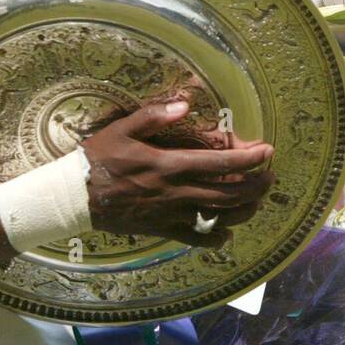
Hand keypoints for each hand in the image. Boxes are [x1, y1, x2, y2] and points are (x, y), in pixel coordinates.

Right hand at [80, 100, 274, 246]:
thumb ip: (154, 116)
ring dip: (245, 209)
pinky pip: (195, 240)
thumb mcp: (122, 129)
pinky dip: (215, 238)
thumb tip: (185, 104)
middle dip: (257, 185)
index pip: (220, 164)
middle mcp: (176, 193)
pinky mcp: (163, 231)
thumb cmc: (98, 159)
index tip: (268, 152)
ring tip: (258, 198)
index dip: (249, 159)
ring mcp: (171, 215)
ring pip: (219, 218)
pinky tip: (227, 232)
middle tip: (271, 175)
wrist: (73, 198)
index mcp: (169, 165)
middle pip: (229, 194)